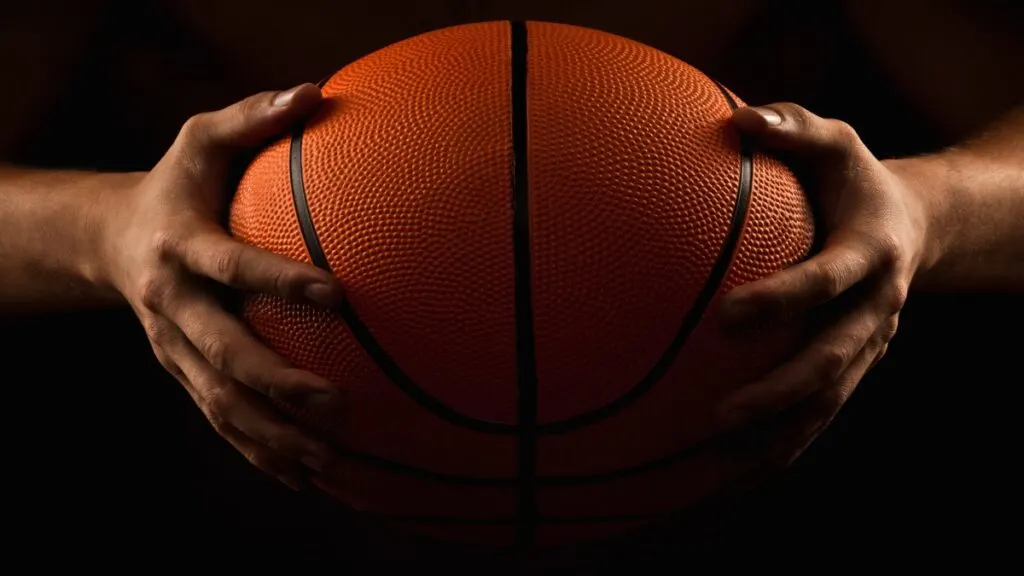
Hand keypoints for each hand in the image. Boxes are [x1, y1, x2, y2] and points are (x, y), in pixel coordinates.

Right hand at [100, 84, 345, 489]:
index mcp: (180, 245)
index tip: (339, 295)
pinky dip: (257, 452)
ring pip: (217, 403)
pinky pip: (218, 419)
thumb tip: (315, 92)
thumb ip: (252, 116)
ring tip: (329, 463)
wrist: (110, 237)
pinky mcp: (180, 372)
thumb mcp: (202, 138)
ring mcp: (172, 347)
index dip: (278, 281)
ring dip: (271, 437)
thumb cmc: (176, 182)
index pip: (230, 266)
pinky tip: (304, 478)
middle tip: (338, 401)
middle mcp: (171, 304)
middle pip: (220, 353)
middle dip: (276, 383)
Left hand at [712, 102, 933, 471]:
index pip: (828, 280)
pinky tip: (732, 476)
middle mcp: (875, 308)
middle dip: (780, 393)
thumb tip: (736, 117)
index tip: (729, 315)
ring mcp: (868, 345)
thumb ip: (792, 127)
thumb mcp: (835, 139)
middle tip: (720, 416)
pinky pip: (819, 415)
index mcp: (870, 252)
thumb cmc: (853, 178)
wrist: (912, 224)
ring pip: (827, 403)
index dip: (785, 299)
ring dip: (777, 440)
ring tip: (716, 471)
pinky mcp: (854, 367)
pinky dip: (782, 448)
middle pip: (833, 361)